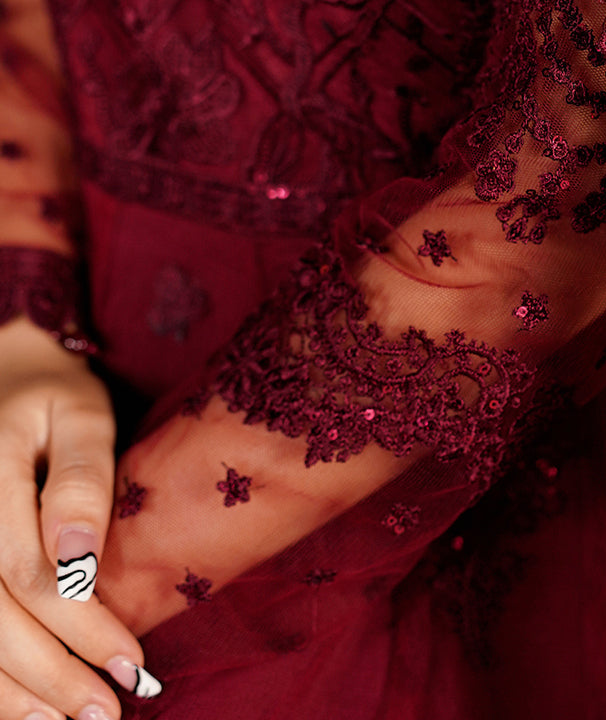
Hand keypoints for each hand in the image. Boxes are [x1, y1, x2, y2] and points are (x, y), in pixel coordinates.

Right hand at [0, 318, 160, 719]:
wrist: (2, 379)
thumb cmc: (51, 396)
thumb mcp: (78, 410)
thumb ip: (79, 476)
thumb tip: (78, 556)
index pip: (29, 572)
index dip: (80, 625)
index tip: (132, 662)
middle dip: (51, 675)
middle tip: (107, 713)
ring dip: (18, 692)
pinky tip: (29, 708)